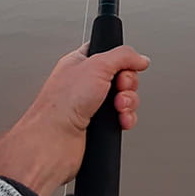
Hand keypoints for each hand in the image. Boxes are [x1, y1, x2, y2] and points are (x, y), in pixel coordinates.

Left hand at [0, 44, 149, 195]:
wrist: (54, 142)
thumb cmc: (61, 104)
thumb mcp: (97, 65)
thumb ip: (123, 56)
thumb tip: (140, 58)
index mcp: (80, 63)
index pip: (110, 53)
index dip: (122, 59)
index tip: (125, 66)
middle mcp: (86, 83)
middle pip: (123, 77)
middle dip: (128, 85)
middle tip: (118, 89)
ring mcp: (93, 105)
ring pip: (126, 98)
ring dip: (128, 103)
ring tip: (117, 108)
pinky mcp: (99, 124)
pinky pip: (124, 117)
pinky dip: (126, 118)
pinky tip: (120, 120)